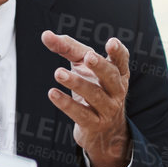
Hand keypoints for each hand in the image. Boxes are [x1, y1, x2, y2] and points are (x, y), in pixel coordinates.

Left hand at [41, 30, 130, 166]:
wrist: (104, 131)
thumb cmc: (93, 88)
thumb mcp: (83, 67)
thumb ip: (68, 49)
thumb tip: (46, 35)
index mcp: (118, 73)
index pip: (121, 60)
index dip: (118, 52)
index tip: (111, 42)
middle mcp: (116, 90)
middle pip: (111, 76)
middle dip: (100, 66)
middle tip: (88, 57)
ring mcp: (107, 109)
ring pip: (94, 95)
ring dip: (76, 83)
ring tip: (58, 73)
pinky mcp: (93, 124)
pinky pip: (80, 114)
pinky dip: (66, 103)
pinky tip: (52, 93)